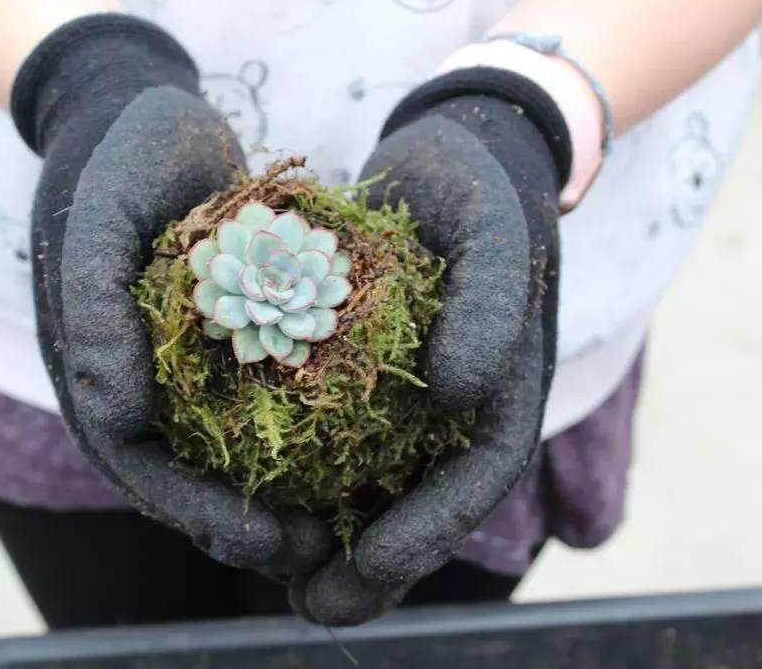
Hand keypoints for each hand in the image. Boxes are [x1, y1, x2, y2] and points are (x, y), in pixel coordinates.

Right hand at [13, 14, 332, 578]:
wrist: (139, 109)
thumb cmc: (115, 157)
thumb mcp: (97, 217)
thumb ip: (92, 310)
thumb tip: (113, 417)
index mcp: (91, 363)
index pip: (133, 460)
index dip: (192, 509)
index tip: (260, 539)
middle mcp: (131, 373)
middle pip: (181, 470)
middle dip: (241, 519)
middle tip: (311, 552)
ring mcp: (175, 356)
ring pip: (221, 445)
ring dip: (270, 491)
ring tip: (335, 526)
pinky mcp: (221, 330)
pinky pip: (255, 391)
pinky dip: (294, 427)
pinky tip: (351, 451)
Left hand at [297, 67, 571, 624]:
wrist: (456, 154)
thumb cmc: (482, 191)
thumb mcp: (495, 232)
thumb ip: (491, 303)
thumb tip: (462, 391)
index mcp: (506, 389)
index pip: (477, 478)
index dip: (430, 529)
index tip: (373, 563)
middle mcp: (460, 408)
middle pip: (424, 505)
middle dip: (376, 568)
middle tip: (317, 607)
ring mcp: (415, 398)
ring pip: (378, 487)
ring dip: (336, 542)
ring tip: (282, 583)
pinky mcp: (369, 377)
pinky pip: (338, 439)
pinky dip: (305, 479)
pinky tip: (255, 504)